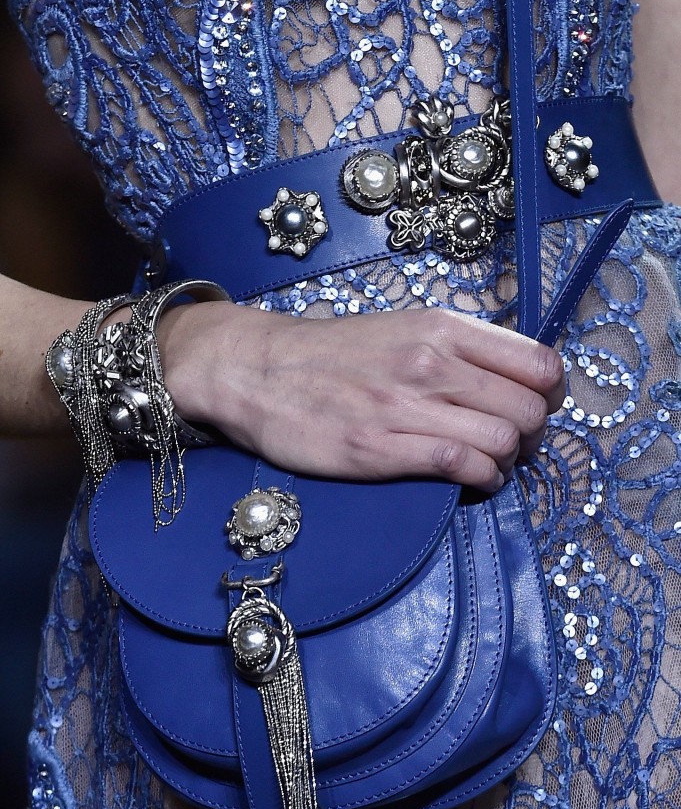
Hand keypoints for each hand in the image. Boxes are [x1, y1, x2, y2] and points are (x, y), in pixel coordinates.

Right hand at [158, 302, 564, 492]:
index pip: (540, 364)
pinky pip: (463, 466)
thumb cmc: (332, 354)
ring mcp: (406, 406)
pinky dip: (483, 480)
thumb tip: (514, 375)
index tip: (534, 409)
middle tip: (512, 445)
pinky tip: (471, 481)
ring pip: (504, 441)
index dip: (550, 396)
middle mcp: (432, 362)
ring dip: (508, 463)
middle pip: (530, 409)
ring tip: (489, 466)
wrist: (256, 370)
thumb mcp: (403, 327)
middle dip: (533, 436)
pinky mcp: (381, 449)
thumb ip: (459, 346)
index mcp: (442, 328)